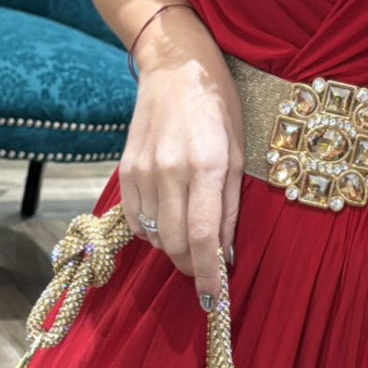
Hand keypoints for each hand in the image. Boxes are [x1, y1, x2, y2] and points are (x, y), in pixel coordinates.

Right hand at [119, 14, 244, 309]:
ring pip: (154, 236)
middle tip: (207, 275)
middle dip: (192, 269)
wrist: (175, 65)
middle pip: (175, 245)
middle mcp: (171, 170)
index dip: (209, 277)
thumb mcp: (241, 153)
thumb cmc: (219, 106)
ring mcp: (144, 170)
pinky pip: (135, 221)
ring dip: (174, 250)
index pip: (203, 238)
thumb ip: (230, 207)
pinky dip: (152, 234)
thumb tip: (224, 255)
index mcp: (208, 165)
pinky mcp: (126, 169)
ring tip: (190, 242)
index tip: (215, 301)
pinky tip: (168, 225)